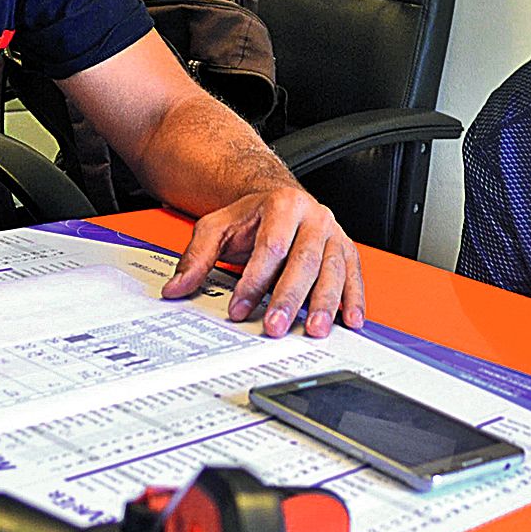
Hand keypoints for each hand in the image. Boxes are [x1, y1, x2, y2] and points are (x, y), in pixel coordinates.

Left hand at [162, 188, 362, 337]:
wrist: (280, 202)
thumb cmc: (252, 218)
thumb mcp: (217, 227)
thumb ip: (196, 257)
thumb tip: (176, 287)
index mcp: (284, 204)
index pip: (270, 247)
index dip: (253, 281)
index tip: (238, 308)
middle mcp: (314, 218)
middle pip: (304, 261)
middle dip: (289, 297)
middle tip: (275, 326)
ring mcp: (334, 235)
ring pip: (333, 270)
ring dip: (324, 303)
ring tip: (313, 329)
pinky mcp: (347, 251)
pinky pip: (354, 276)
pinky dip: (353, 300)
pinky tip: (349, 320)